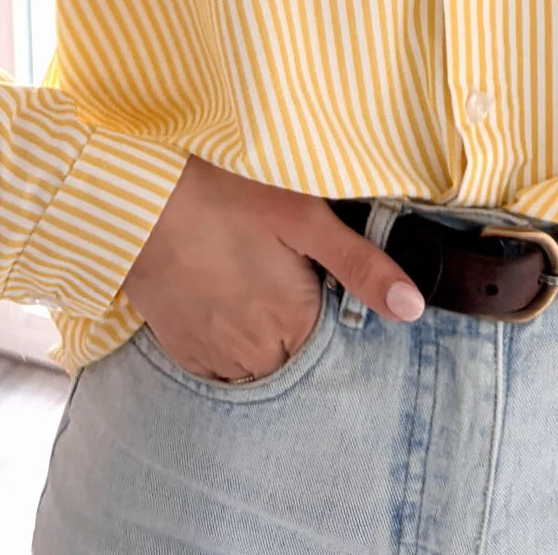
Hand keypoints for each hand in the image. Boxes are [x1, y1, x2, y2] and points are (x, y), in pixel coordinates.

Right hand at [121, 158, 425, 381]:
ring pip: (257, 362)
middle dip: (295, 319)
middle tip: (275, 267)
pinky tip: (220, 294)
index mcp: (295, 324)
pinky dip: (226, 338)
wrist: (144, 199)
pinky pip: (218, 363)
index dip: (326, 302)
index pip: (331, 338)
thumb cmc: (229, 195)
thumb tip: (413, 308)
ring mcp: (215, 358)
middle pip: (295, 353)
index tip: (311, 271)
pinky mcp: (181, 352)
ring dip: (261, 334)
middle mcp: (256, 355)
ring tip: (247, 277)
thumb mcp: (307, 218)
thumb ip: (362, 266)